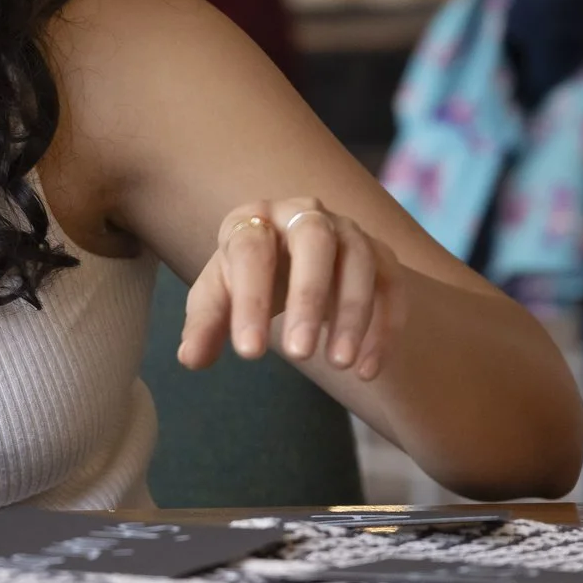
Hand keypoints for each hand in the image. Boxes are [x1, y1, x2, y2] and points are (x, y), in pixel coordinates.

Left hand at [179, 197, 407, 379]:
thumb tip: (190, 359)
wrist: (290, 260)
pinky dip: (386, 327)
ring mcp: (348, 230)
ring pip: (360, 261)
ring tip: (340, 366)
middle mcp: (304, 213)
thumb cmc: (248, 278)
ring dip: (354, 314)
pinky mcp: (381, 255)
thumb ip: (204, 325)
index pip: (250, 250)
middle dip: (308, 297)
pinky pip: (392, 285)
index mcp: (255, 218)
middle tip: (299, 355)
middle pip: (313, 242)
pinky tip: (368, 369)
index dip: (249, 301)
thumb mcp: (219, 297)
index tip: (248, 353)